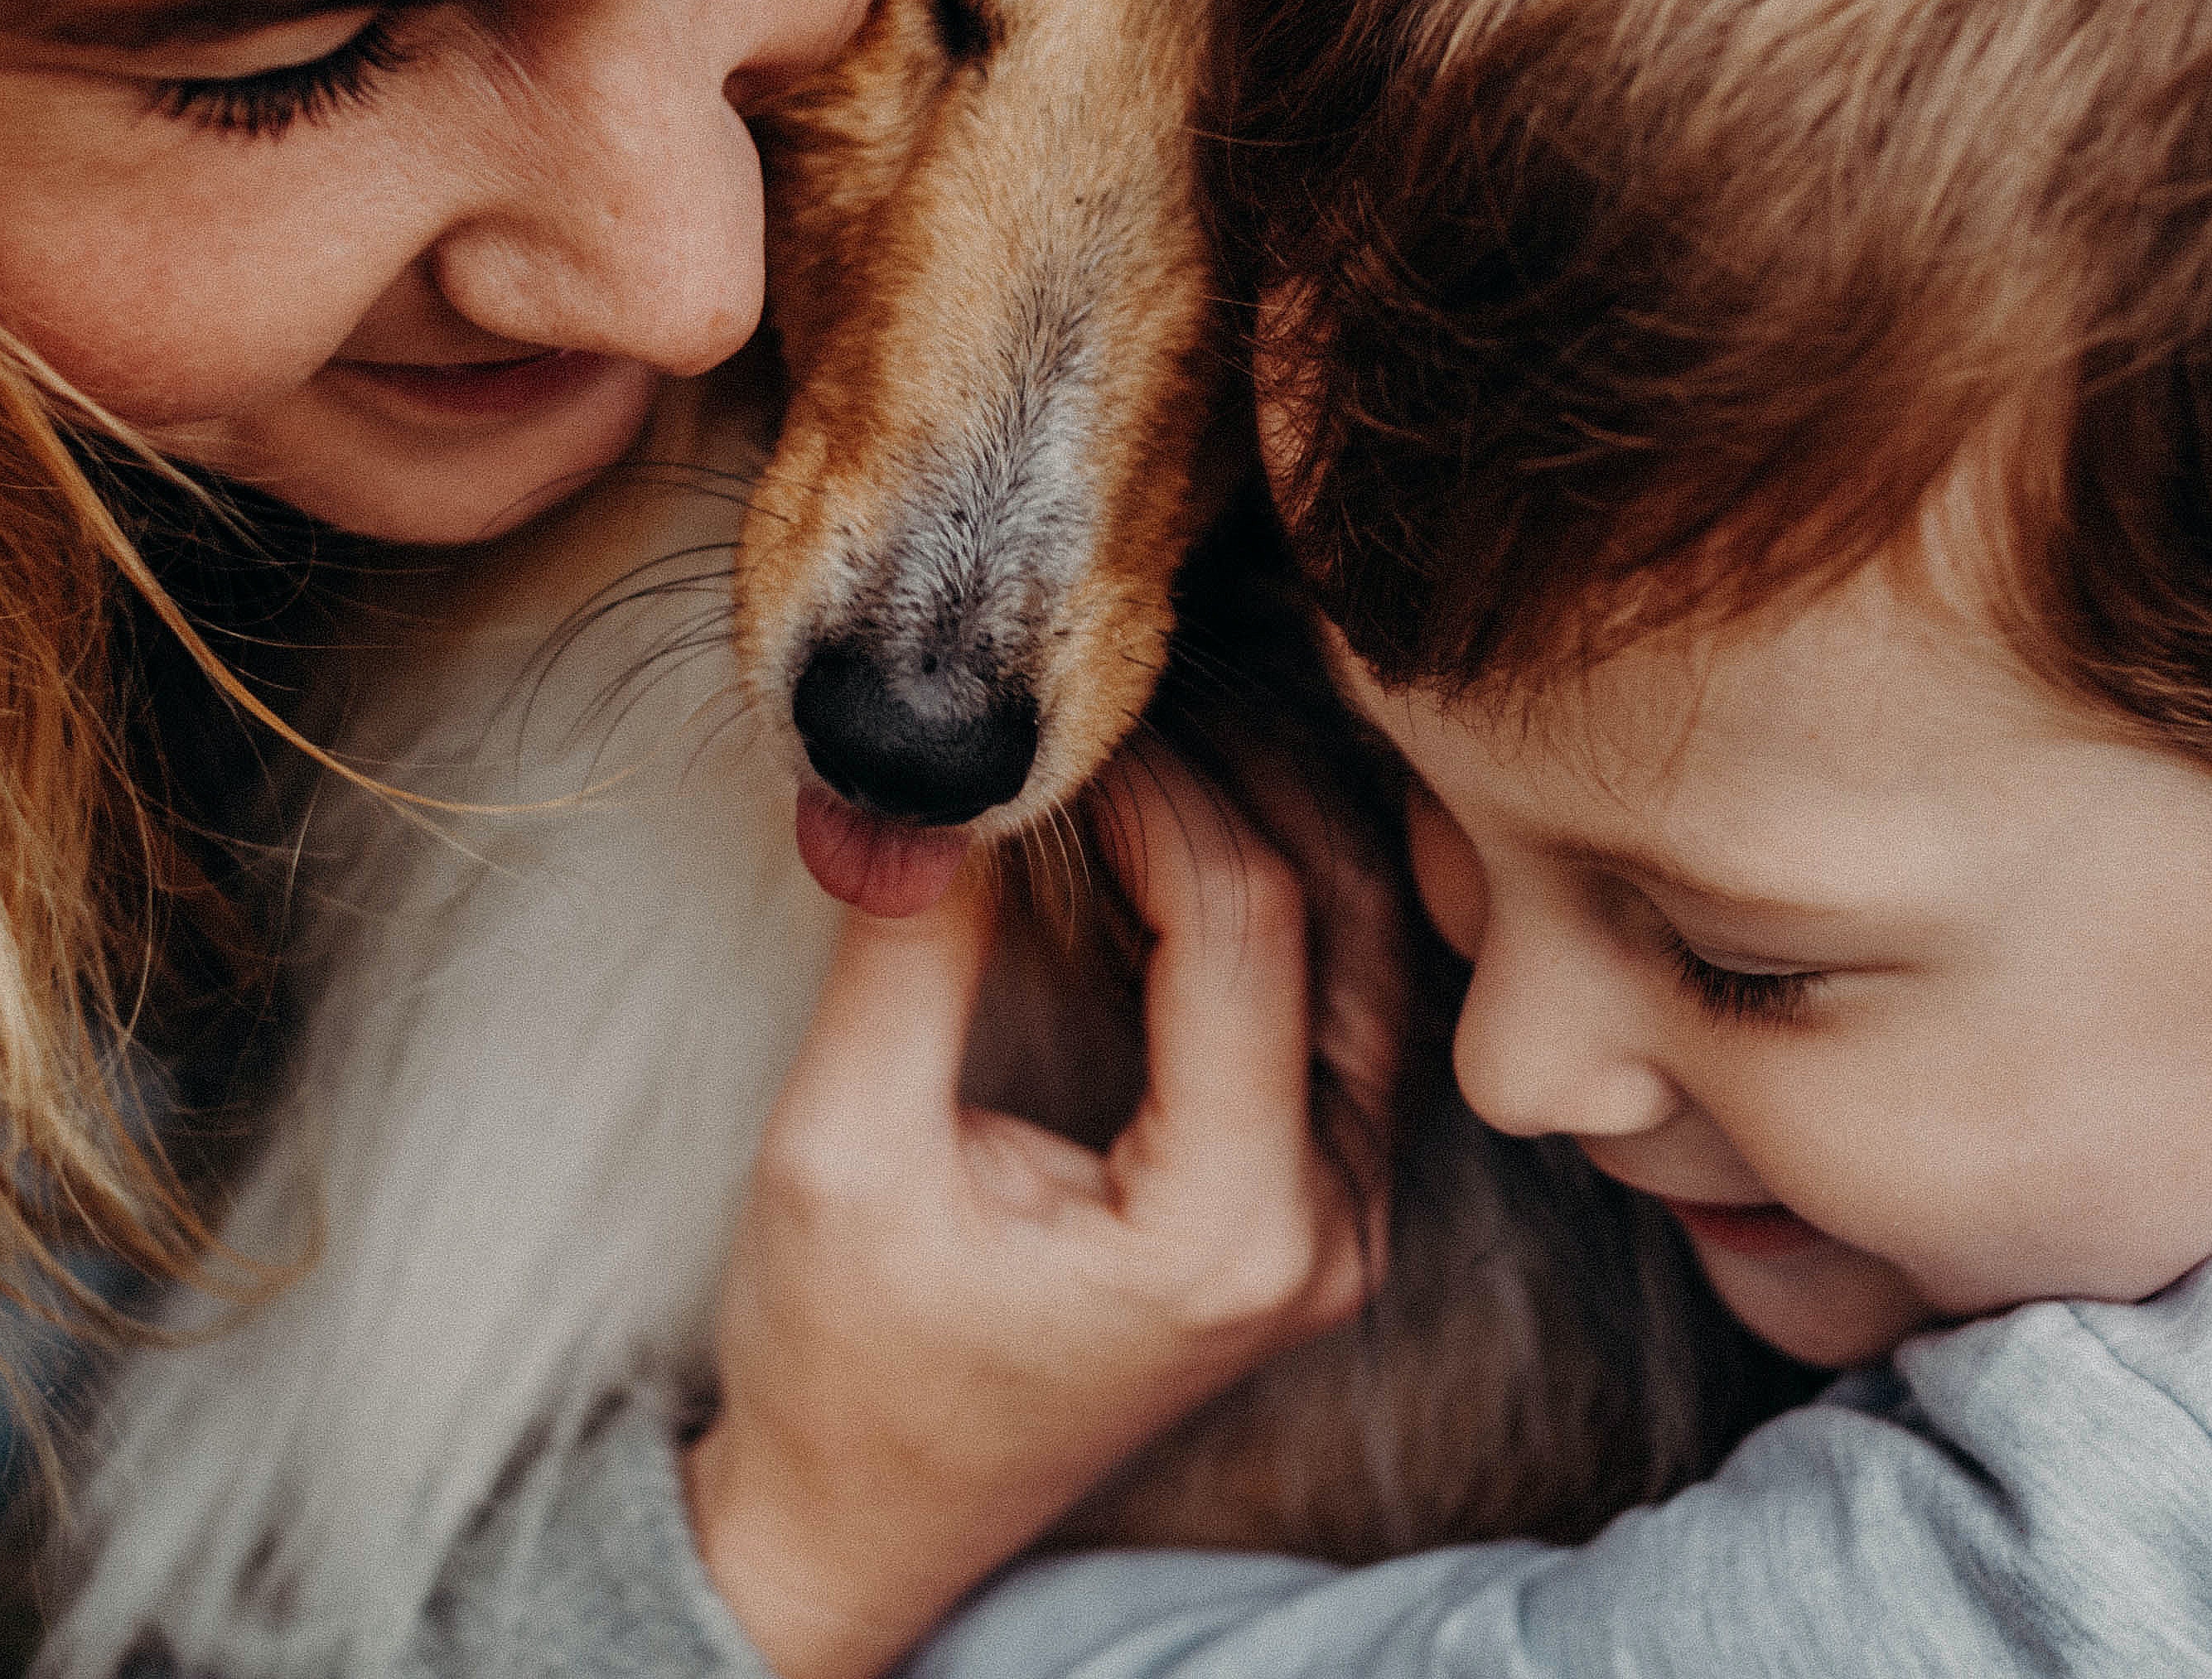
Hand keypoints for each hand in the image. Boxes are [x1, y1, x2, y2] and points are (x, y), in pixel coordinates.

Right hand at [685, 747, 1381, 1678]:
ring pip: (1374, 955)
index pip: (1245, 920)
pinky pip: (1346, 1011)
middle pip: (1351, 919)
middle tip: (1129, 689)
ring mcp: (1342, 1225)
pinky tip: (1198, 823)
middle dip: (1244, 774)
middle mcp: (1329, 1228)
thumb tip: (928, 774)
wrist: (864, 1522)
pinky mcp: (1316, 1210)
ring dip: (1281, 823)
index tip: (1053, 725)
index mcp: (1228, 1228)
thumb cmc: (840, 1364)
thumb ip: (906, 953)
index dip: (1155, 787)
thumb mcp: (838, 1148)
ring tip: (1165, 730)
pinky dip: (1285, 900)